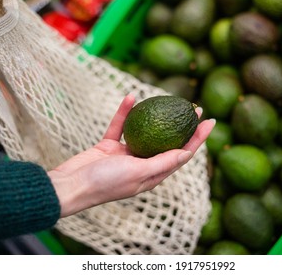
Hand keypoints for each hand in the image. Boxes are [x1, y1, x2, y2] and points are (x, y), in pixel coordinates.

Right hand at [48, 94, 214, 216]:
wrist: (71, 185)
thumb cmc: (105, 183)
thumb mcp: (138, 173)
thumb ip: (162, 162)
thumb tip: (187, 153)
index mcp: (152, 174)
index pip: (182, 154)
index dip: (197, 138)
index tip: (210, 121)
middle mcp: (142, 164)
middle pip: (168, 141)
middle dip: (183, 125)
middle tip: (194, 106)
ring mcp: (126, 155)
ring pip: (145, 131)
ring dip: (156, 116)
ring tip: (170, 99)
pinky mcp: (109, 146)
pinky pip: (120, 126)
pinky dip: (124, 113)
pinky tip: (130, 97)